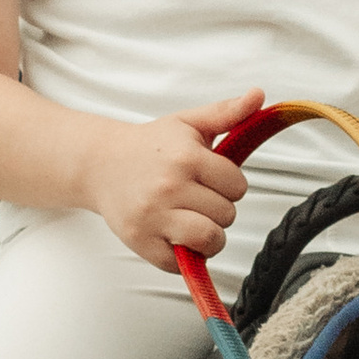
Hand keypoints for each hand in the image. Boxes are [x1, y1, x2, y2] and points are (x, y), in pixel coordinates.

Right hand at [84, 92, 259, 268]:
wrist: (99, 163)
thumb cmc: (149, 146)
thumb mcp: (188, 124)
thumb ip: (226, 112)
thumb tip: (259, 95)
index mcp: (186, 157)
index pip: (238, 186)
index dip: (229, 185)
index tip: (212, 181)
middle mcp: (170, 187)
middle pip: (226, 214)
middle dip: (218, 208)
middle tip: (197, 199)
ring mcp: (153, 216)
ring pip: (210, 239)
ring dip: (208, 236)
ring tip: (193, 221)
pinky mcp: (140, 241)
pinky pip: (181, 263)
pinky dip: (184, 255)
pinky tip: (174, 235)